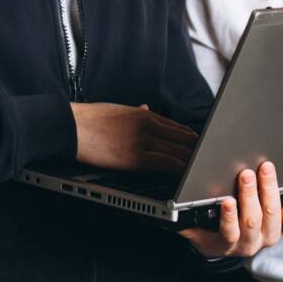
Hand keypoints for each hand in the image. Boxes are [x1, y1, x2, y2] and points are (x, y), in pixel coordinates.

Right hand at [71, 102, 197, 174]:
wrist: (71, 125)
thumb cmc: (91, 119)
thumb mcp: (118, 110)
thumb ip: (136, 111)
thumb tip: (147, 107)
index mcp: (145, 114)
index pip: (177, 127)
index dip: (193, 138)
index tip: (203, 146)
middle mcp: (148, 124)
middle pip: (183, 137)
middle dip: (198, 150)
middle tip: (210, 159)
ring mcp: (143, 139)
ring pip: (178, 150)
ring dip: (193, 160)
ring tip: (204, 169)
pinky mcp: (135, 156)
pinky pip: (165, 162)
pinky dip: (180, 168)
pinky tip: (188, 174)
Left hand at [178, 161, 282, 257]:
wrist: (212, 244)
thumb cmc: (242, 224)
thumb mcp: (264, 218)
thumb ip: (282, 210)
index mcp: (273, 231)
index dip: (279, 190)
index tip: (268, 167)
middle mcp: (260, 239)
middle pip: (269, 213)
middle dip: (265, 188)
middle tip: (258, 169)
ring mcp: (242, 244)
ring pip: (250, 221)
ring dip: (248, 198)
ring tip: (245, 178)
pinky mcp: (223, 246)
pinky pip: (229, 233)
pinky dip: (229, 216)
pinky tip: (226, 202)